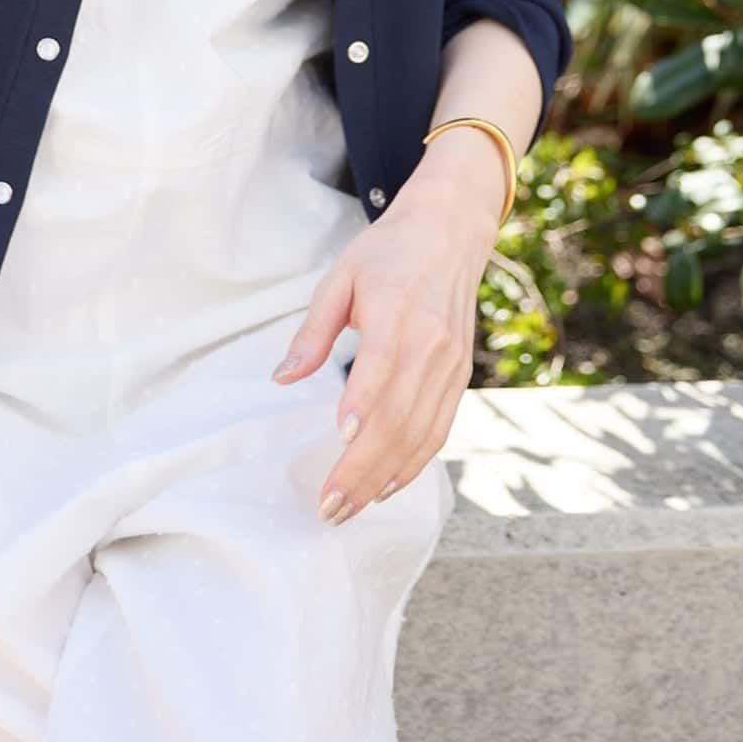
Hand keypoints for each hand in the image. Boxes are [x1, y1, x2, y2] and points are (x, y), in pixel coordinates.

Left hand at [270, 133, 505, 523]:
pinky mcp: (460, 377)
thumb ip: (313, 331)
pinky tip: (385, 487)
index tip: (340, 439)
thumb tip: (282, 378)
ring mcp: (450, 365)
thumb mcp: (340, 277)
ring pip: (420, 433)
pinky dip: (413, 464)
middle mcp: (430, 343)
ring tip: (348, 509)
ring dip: (385, 478)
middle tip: (328, 505)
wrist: (450, 233)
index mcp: (396, 311)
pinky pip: (438, 430)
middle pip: (399, 415)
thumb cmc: (387, 253)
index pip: (382, 365)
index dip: (363, 404)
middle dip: (363, 467)